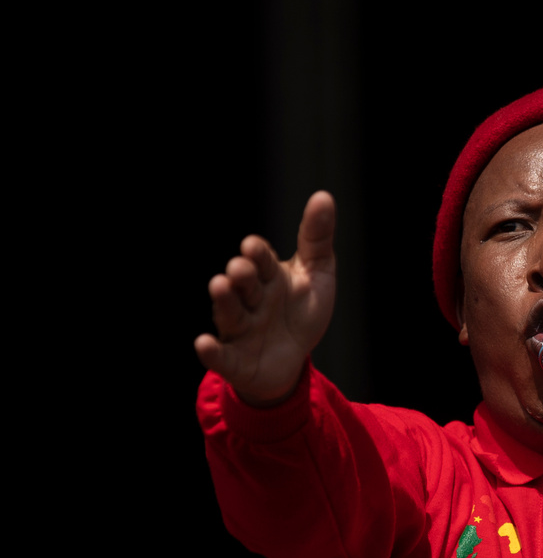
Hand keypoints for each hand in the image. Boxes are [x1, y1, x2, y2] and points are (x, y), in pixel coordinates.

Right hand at [195, 191, 335, 405]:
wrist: (295, 360)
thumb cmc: (302, 311)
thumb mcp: (317, 273)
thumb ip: (316, 238)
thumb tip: (323, 196)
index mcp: (269, 276)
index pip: (262, 261)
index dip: (257, 254)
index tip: (254, 246)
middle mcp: (250, 300)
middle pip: (243, 285)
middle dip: (241, 276)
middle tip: (239, 268)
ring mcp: (240, 330)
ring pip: (230, 313)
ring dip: (224, 301)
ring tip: (219, 286)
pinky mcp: (235, 361)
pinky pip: (221, 357)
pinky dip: (211, 351)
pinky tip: (203, 343)